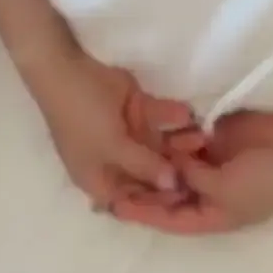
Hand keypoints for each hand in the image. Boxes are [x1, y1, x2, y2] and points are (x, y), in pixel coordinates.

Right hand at [32, 45, 204, 211]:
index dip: (157, 203)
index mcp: (100, 179)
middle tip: (206, 169)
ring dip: (181, 143)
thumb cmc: (81, 117)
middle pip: (150, 174)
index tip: (187, 200)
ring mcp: (127, 136)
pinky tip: (192, 116)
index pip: (132, 201)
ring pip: (159, 146)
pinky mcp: (137, 111)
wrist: (66, 69)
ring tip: (204, 137)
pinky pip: (160, 121)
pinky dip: (174, 119)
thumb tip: (172, 185)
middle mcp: (115, 161)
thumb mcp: (111, 147)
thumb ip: (144, 166)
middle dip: (176, 171)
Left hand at [114, 108, 272, 235]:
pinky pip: (189, 143)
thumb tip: (171, 170)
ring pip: (176, 167)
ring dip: (163, 159)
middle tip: (113, 177)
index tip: (115, 205)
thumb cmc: (266, 178)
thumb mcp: (225, 190)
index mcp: (214, 216)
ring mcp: (213, 166)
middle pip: (169, 195)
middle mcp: (210, 195)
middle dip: (145, 188)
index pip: (171, 220)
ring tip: (140, 149)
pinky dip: (179, 139)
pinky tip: (169, 133)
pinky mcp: (216, 141)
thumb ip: (192, 180)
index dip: (145, 213)